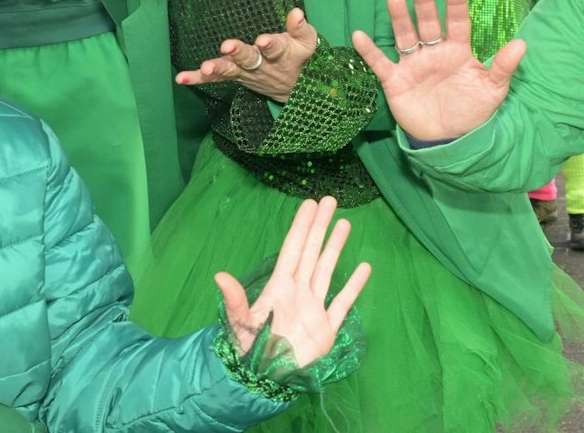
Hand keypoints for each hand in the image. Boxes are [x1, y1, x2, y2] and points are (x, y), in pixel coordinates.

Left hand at [177, 9, 318, 102]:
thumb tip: (296, 11)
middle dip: (239, 54)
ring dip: (217, 68)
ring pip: (230, 71)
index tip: (262, 40)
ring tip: (205, 67)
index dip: (269, 44)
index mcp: (281, 53)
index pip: (275, 48)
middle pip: (249, 59)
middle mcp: (261, 65)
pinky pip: (215, 79)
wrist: (296, 89)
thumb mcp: (306, 42)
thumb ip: (300, 27)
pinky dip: (197, 79)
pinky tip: (181, 78)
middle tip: (228, 47)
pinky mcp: (234, 76)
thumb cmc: (300, 56)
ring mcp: (246, 73)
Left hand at [216, 197, 369, 366]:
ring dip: (335, 248)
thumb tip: (219, 275)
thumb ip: (234, 300)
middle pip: (311, 252)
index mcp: (279, 288)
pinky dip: (354, 286)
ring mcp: (314, 308)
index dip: (301, 227)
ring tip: (345, 224)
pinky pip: (343, 303)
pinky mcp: (327, 328)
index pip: (293, 250)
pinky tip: (364, 268)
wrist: (267, 382)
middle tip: (330, 200)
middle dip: (320, 227)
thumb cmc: (250, 353)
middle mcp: (298, 292)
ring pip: (327, 270)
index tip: (310, 204)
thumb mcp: (240, 325)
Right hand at [355, 0, 523, 141]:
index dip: (456, 5)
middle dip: (424, 3)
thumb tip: (522, 44)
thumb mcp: (492, 90)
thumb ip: (503, 67)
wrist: (449, 140)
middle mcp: (434, 52)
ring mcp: (413, 64)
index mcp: (458, 51)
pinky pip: (380, 63)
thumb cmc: (472, 110)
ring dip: (399, 18)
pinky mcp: (395, 80)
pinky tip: (359, 36)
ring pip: (405, 36)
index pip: (458, 23)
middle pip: (428, 23)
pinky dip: (369, 51)